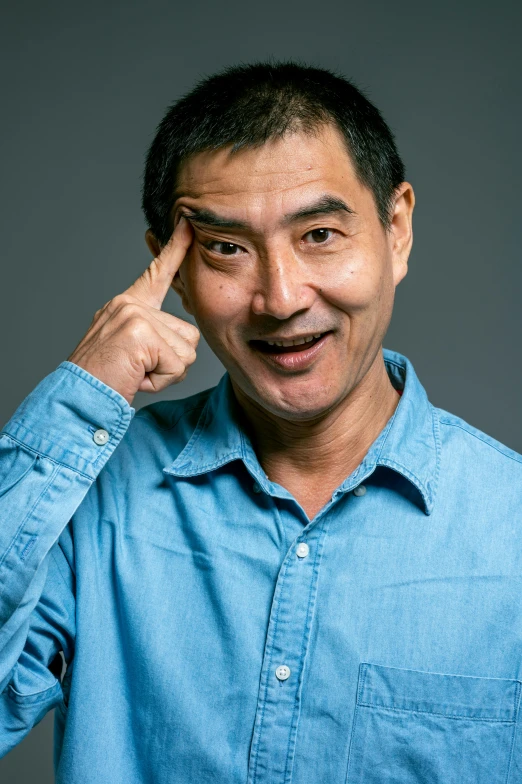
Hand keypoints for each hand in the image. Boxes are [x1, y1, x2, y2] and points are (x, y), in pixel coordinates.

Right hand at [67, 217, 199, 405]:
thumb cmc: (105, 378)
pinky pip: (177, 365)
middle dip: (171, 361)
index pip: (157, 272)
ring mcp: (135, 316)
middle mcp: (131, 304)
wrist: (78, 396)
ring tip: (136, 372)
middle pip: (188, 334)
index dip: (176, 249)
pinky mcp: (141, 333)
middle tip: (138, 367)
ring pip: (186, 351)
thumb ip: (153, 335)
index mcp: (128, 304)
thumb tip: (185, 342)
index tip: (189, 224)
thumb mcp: (129, 348)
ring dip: (167, 372)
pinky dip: (162, 380)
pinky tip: (136, 377)